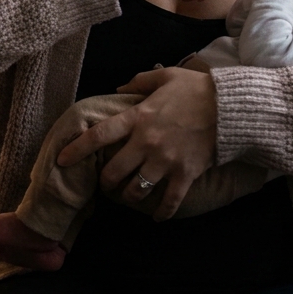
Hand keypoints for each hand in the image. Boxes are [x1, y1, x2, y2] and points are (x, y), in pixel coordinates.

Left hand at [56, 67, 217, 220]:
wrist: (230, 107)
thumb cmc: (196, 89)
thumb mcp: (165, 76)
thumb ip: (139, 81)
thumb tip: (120, 88)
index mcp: (138, 117)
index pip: (99, 135)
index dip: (77, 149)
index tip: (62, 160)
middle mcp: (146, 143)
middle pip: (113, 172)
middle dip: (105, 182)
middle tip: (106, 183)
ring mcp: (165, 161)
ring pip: (135, 190)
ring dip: (129, 197)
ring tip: (128, 196)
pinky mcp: (184, 175)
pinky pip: (168, 202)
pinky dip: (161, 213)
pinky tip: (157, 217)